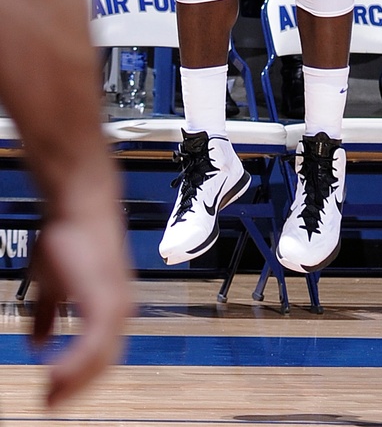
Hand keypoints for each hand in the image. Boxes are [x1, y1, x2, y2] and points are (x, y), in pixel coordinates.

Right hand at [31, 201, 130, 405]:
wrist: (79, 203)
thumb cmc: (67, 236)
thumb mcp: (51, 281)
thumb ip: (47, 313)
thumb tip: (36, 343)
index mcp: (111, 306)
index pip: (101, 354)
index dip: (79, 376)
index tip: (54, 393)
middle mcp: (120, 308)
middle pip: (103, 363)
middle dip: (76, 387)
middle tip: (49, 403)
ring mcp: (116, 304)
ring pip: (101, 359)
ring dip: (74, 381)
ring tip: (50, 395)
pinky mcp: (106, 299)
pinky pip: (94, 345)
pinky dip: (75, 365)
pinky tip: (54, 374)